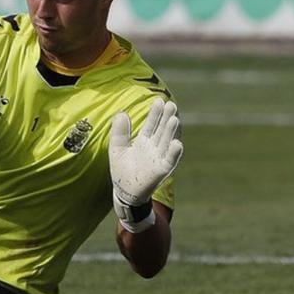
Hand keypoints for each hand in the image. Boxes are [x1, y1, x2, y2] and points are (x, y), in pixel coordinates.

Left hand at [109, 99, 182, 230]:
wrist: (124, 192)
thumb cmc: (122, 171)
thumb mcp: (116, 149)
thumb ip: (119, 132)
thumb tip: (121, 113)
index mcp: (144, 142)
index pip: (152, 124)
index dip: (155, 113)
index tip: (159, 101)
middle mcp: (154, 148)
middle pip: (162, 130)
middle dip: (166, 118)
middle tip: (171, 104)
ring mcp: (158, 159)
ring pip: (167, 143)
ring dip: (171, 132)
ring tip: (174, 119)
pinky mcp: (160, 171)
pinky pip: (169, 161)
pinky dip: (173, 153)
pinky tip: (177, 143)